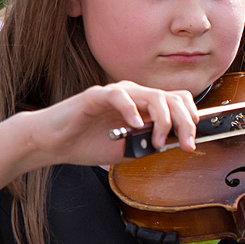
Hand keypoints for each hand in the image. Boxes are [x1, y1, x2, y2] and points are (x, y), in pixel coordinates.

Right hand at [22, 80, 200, 164]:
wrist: (53, 143)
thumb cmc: (87, 143)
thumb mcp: (128, 149)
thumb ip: (149, 144)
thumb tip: (174, 144)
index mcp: (145, 107)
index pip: (179, 102)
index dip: (191, 120)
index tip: (191, 143)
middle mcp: (135, 96)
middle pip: (173, 98)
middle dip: (186, 122)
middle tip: (185, 144)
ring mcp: (117, 94)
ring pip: (154, 95)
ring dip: (163, 120)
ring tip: (156, 141)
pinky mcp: (96, 95)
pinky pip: (119, 95)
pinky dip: (131, 110)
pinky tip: (133, 125)